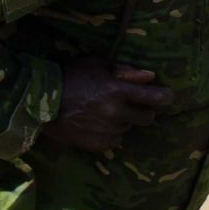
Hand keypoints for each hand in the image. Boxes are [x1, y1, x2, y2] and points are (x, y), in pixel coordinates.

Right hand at [41, 59, 172, 152]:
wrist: (39, 103)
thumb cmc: (69, 77)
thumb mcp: (96, 65)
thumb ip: (126, 71)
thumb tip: (151, 76)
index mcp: (117, 90)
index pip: (153, 97)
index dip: (165, 97)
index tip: (169, 97)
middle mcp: (115, 112)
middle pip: (147, 117)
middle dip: (144, 110)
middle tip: (133, 104)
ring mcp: (107, 130)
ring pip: (129, 128)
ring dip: (123, 121)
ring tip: (105, 112)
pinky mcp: (98, 144)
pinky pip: (115, 140)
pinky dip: (111, 133)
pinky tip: (97, 124)